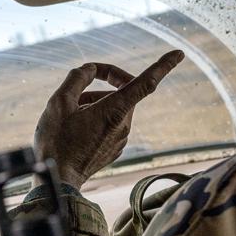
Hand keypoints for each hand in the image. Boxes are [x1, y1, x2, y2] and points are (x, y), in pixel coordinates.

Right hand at [34, 51, 184, 188]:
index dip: (162, 65)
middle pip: (120, 93)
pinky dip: (95, 119)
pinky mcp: (114, 149)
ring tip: (69, 117)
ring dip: (93, 104)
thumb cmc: (56, 142)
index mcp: (114, 110)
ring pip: (112, 108)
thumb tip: (89, 69)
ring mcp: (121, 139)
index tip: (179, 54)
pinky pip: (110, 124)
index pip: (145, 82)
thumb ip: (77, 79)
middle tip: (73, 96)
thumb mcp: (58, 103)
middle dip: (98, 88)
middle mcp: (124, 125)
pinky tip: (75, 130)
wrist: (57, 181)